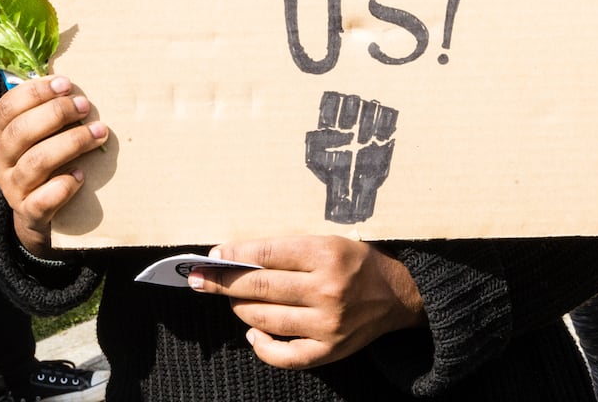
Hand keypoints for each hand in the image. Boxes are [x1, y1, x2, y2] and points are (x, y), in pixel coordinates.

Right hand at [0, 76, 107, 256]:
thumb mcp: (37, 131)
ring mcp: (11, 187)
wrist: (37, 210)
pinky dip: (63, 186)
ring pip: (36, 162)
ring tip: (99, 133)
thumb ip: (46, 105)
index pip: (8, 107)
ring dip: (71, 143)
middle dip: (56, 114)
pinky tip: (81, 174)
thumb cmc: (43, 154)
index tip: (66, 83)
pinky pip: (42, 201)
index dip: (36, 92)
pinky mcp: (29, 212)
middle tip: (85, 106)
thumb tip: (68, 78)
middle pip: (21, 132)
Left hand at [189, 235, 424, 368]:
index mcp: (327, 253)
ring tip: (230, 300)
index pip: (266, 254)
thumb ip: (288, 249)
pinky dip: (263, 346)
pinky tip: (252, 333)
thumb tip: (238, 256)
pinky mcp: (331, 351)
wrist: (400, 293)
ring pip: (266, 319)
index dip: (234, 255)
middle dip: (222, 282)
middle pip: (260, 287)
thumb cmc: (358, 259)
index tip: (212, 255)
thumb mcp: (328, 240)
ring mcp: (328, 324)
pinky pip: (286, 356)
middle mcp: (327, 289)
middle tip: (198, 279)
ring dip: (239, 309)